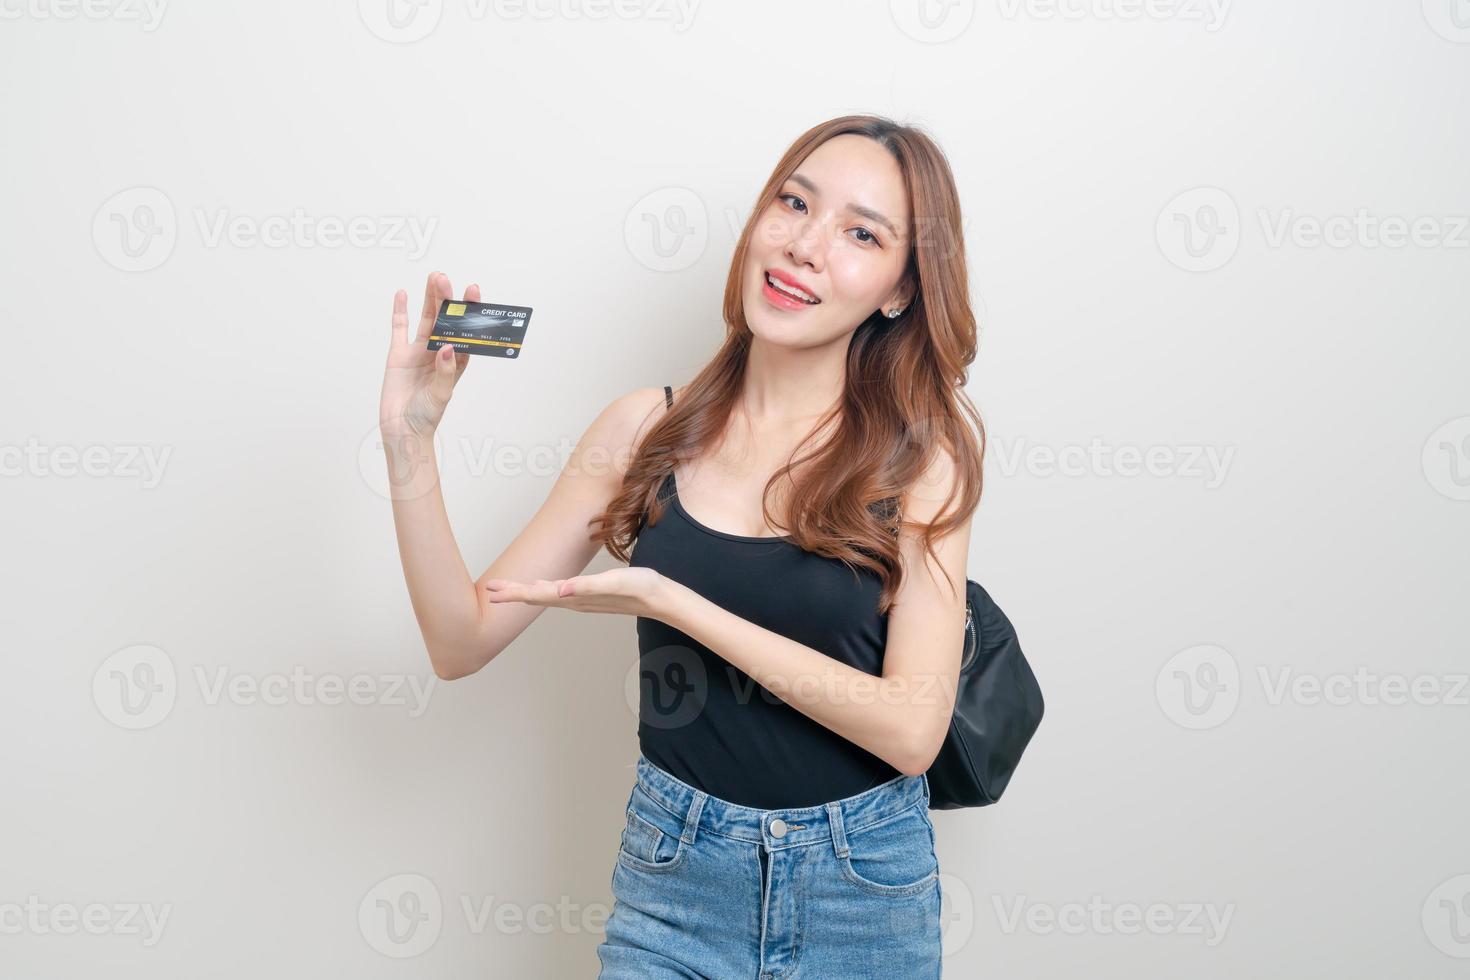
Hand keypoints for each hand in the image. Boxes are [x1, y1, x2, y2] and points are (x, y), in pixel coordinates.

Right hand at [379, 271, 474, 436]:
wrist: (402, 429)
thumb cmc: (426, 416)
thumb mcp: (441, 395)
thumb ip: (445, 371)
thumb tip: (447, 347)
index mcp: (456, 361)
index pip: (466, 332)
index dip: (470, 312)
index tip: (472, 292)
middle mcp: (439, 352)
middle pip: (446, 320)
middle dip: (447, 300)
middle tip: (445, 279)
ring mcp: (418, 351)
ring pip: (426, 319)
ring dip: (430, 299)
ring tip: (434, 278)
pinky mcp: (399, 354)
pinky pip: (400, 328)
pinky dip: (400, 311)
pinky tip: (403, 293)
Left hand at [482, 567, 670, 619]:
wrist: (660, 599)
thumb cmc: (640, 588)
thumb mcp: (614, 582)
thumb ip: (586, 587)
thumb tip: (559, 590)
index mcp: (574, 597)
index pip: (537, 594)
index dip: (514, 592)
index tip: (491, 590)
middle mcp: (574, 601)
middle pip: (536, 597)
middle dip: (513, 593)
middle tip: (489, 589)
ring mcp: (581, 600)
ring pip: (546, 596)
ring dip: (526, 593)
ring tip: (509, 589)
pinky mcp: (589, 596)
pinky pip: (559, 595)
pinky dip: (544, 591)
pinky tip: (544, 588)